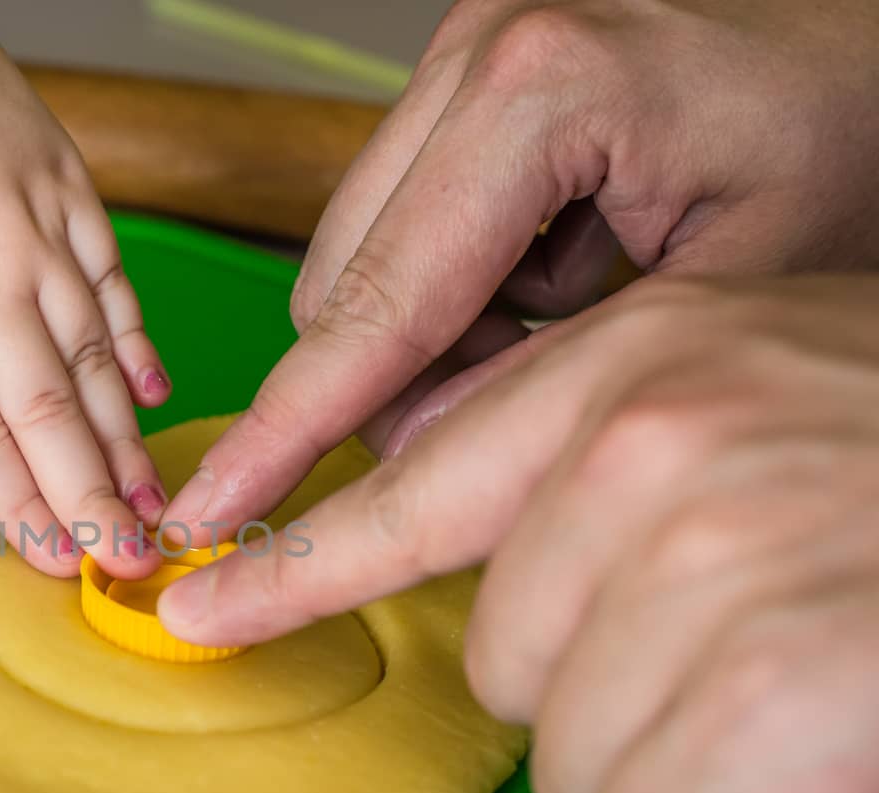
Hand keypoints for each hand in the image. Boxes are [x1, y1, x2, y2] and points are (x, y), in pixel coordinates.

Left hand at [0, 0, 171, 577]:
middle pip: (43, 409)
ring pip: (90, 358)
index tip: (51, 562)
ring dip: (122, 439)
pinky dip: (136, 340)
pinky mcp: (68, 195)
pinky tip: (154, 393)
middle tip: (129, 565)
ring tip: (157, 506)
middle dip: (88, 497)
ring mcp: (35, 236)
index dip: (12, 501)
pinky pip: (114, 281)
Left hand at [160, 276, 878, 792]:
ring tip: (800, 704)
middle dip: (619, 696)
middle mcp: (652, 445)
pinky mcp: (780, 684)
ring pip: (572, 769)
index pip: (404, 492)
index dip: (287, 565)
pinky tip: (811, 779)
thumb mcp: (749, 407)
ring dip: (682, 774)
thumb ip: (597, 467)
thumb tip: (486, 562)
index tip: (195, 604)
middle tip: (757, 651)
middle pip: (508, 668)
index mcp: (630, 370)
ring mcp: (710, 556)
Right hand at [163, 0, 878, 535]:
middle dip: (400, 383)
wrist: (878, 36)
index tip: (216, 510)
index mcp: (539, 93)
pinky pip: (398, 228)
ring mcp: (460, 62)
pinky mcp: (463, 81)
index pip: (377, 307)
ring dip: (433, 335)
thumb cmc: (849, 134)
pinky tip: (555, 274)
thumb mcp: (735, 288)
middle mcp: (474, 59)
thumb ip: (565, 380)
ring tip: (566, 316)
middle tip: (519, 404)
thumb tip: (423, 442)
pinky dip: (455, 289)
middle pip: (342, 289)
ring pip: (358, 264)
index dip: (290, 429)